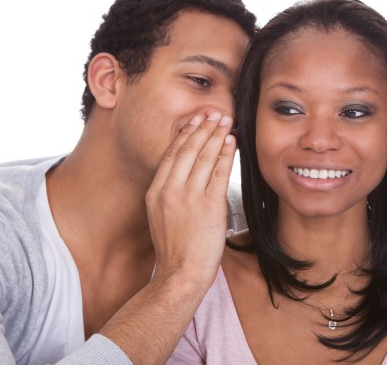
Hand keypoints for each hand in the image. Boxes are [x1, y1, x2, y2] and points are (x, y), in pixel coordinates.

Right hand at [145, 110, 235, 287]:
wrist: (180, 274)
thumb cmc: (174, 249)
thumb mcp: (159, 216)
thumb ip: (167, 193)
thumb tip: (182, 173)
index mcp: (155, 192)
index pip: (171, 154)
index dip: (185, 134)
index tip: (194, 120)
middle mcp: (170, 190)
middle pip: (187, 150)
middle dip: (202, 127)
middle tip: (213, 112)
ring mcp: (189, 197)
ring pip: (204, 157)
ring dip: (216, 135)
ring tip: (225, 121)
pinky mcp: (209, 206)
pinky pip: (219, 173)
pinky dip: (226, 154)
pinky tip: (231, 142)